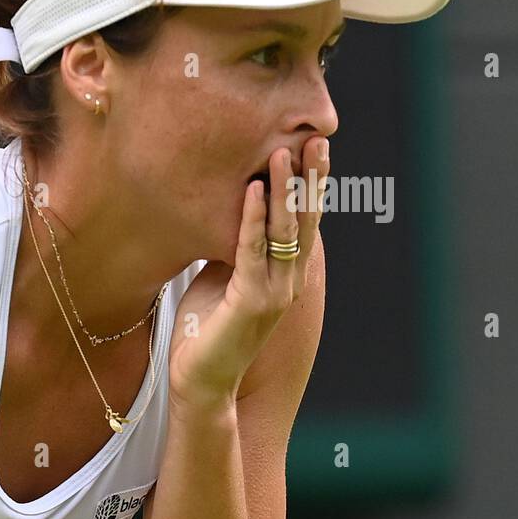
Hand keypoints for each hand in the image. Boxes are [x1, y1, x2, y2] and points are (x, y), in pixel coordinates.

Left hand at [168, 137, 328, 411]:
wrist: (200, 382)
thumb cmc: (207, 330)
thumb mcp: (223, 277)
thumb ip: (236, 247)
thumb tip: (232, 209)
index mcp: (285, 274)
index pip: (303, 222)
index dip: (309, 185)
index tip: (312, 146)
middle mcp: (288, 281)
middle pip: (304, 220)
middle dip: (309, 178)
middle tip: (317, 137)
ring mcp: (273, 293)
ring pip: (283, 232)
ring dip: (282, 189)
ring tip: (284, 150)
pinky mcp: (249, 303)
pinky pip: (250, 252)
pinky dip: (250, 219)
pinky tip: (251, 190)